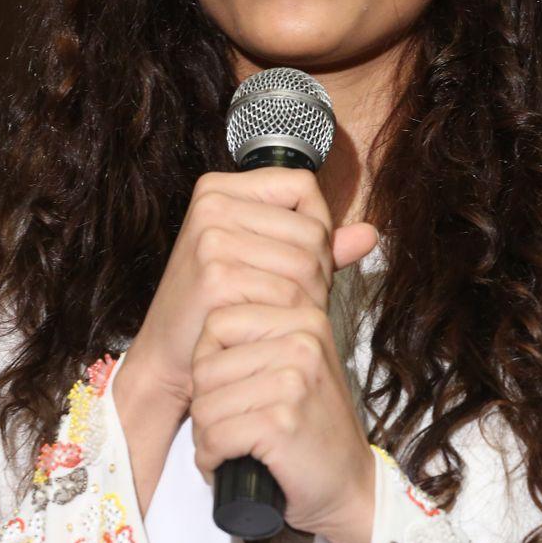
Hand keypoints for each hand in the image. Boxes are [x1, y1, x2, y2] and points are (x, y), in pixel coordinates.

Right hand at [122, 166, 379, 410]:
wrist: (170, 356)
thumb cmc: (219, 304)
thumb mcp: (264, 261)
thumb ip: (315, 244)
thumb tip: (371, 234)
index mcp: (219, 187)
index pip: (303, 186)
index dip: (316, 225)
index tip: (299, 259)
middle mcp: (212, 202)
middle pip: (310, 226)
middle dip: (317, 269)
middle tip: (294, 298)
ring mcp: (211, 237)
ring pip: (306, 261)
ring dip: (309, 296)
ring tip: (284, 312)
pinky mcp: (216, 274)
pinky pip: (289, 292)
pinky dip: (291, 315)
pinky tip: (272, 325)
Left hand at [187, 295, 377, 542]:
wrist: (349, 485)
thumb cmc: (314, 427)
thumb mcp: (299, 365)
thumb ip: (261, 337)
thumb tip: (204, 319)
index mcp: (305, 319)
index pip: (218, 321)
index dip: (208, 360)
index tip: (230, 388)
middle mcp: (302, 343)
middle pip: (205, 366)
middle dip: (204, 404)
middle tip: (228, 426)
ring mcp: (293, 382)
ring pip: (204, 405)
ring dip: (206, 436)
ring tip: (231, 445)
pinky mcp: (281, 423)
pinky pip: (214, 437)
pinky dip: (211, 459)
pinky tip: (228, 463)